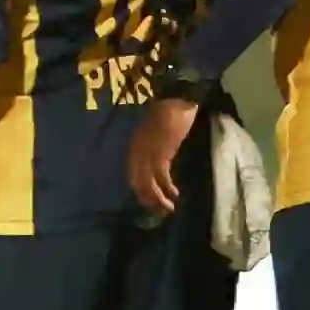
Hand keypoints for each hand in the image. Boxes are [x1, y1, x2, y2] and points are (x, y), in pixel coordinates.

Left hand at [127, 99, 200, 216]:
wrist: (178, 98)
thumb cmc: (169, 112)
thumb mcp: (156, 133)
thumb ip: (154, 147)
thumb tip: (158, 166)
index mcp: (134, 146)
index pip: (132, 174)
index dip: (140, 189)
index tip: (149, 200)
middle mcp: (136, 151)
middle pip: (137, 182)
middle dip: (147, 198)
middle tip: (158, 210)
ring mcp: (147, 153)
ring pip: (147, 183)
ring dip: (157, 199)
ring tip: (167, 209)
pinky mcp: (161, 153)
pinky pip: (160, 177)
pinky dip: (166, 189)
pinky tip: (174, 195)